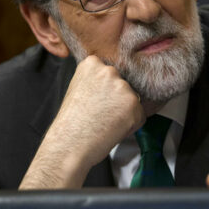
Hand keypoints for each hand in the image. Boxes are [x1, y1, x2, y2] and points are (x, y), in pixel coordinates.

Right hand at [20, 55, 144, 188]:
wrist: (69, 144)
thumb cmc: (71, 122)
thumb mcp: (78, 88)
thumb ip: (96, 81)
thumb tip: (115, 84)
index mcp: (92, 63)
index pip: (110, 74)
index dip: (104, 90)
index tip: (94, 100)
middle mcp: (109, 70)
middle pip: (122, 85)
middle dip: (116, 100)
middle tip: (99, 113)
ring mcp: (122, 86)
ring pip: (132, 100)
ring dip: (124, 112)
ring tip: (104, 122)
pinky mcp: (133, 104)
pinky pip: (139, 116)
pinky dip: (130, 125)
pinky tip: (113, 129)